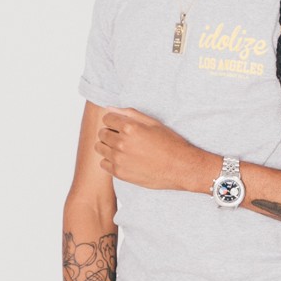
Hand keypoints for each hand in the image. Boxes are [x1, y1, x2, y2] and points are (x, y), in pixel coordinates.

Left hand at [95, 107, 214, 191]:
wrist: (180, 167)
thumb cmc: (170, 143)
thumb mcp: (153, 123)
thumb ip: (129, 113)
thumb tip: (109, 108)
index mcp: (130, 127)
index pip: (107, 118)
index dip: (115, 121)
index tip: (123, 126)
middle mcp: (122, 143)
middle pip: (102, 133)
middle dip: (111, 132)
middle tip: (125, 138)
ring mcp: (119, 159)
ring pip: (99, 148)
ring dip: (108, 146)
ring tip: (123, 149)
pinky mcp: (120, 173)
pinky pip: (103, 164)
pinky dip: (110, 161)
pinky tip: (124, 160)